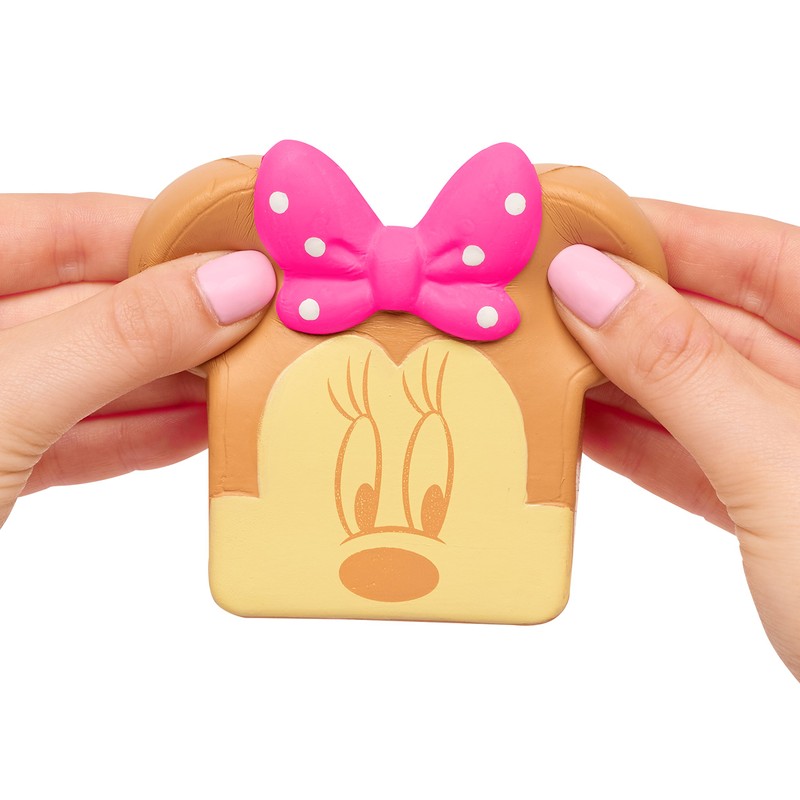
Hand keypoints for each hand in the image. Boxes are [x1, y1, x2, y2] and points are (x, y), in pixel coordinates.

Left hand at [0, 193, 274, 526]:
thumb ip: (121, 333)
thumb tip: (233, 283)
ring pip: (103, 374)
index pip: (78, 227)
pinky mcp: (0, 467)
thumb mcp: (4, 393)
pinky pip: (89, 437)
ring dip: (183, 382)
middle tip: (277, 325)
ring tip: (258, 378)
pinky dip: (150, 436)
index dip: (175, 235)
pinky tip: (207, 430)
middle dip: (193, 316)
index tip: (258, 255)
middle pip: (102, 304)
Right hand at [547, 201, 799, 679]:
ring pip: (686, 388)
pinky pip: (683, 451)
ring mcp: (792, 447)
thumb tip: (592, 284)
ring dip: (607, 374)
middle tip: (527, 294)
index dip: (656, 231)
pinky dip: (624, 439)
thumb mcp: (781, 465)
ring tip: (530, 353)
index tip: (567, 226)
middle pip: (709, 319)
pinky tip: (569, 422)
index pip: (755, 254)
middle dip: (615, 304)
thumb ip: (685, 370)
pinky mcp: (765, 506)